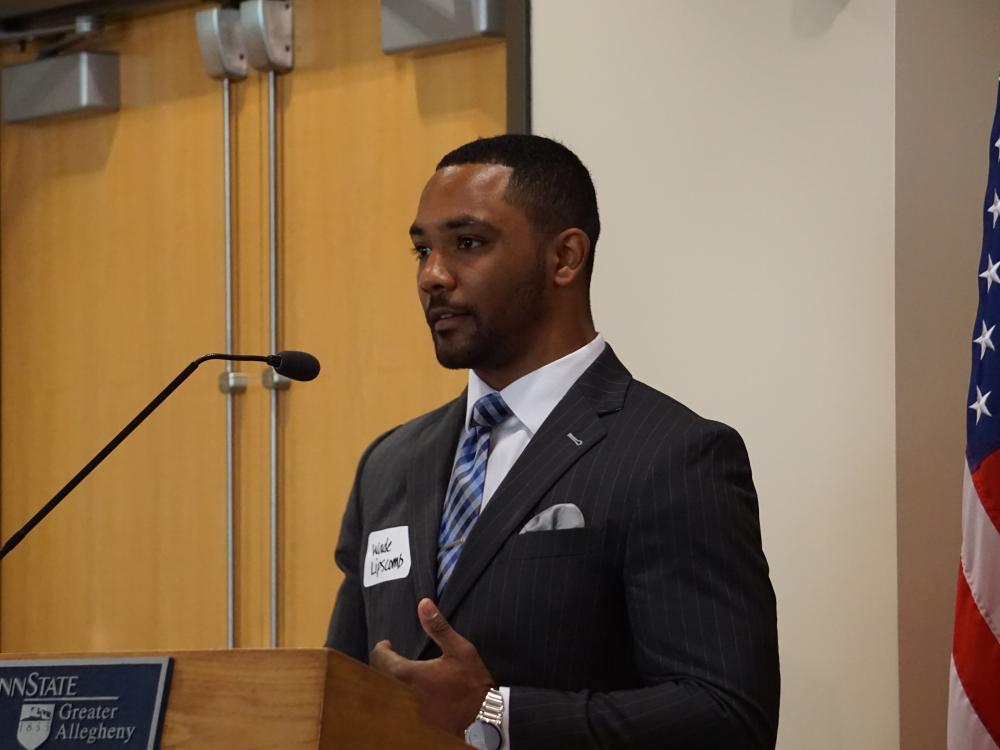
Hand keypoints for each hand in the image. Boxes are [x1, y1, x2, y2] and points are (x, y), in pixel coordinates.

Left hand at [370, 598, 494, 736]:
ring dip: (390, 681)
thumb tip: (423, 604)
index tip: (386, 644)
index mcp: (410, 675)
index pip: (381, 659)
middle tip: (390, 655)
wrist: (484, 718)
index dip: (381, 649)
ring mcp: (409, 711)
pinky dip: (400, 695)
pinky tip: (411, 690)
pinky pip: (400, 705)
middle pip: (380, 677)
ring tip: (398, 670)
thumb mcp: (459, 649)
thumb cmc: (472, 682)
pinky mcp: (417, 721)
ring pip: (389, 693)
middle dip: (383, 664)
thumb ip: (438, 627)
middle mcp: (404, 695)